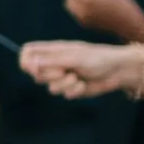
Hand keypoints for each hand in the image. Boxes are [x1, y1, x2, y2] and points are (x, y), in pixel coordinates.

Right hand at [19, 37, 140, 99]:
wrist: (118, 71)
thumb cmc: (97, 58)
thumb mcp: (73, 57)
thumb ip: (50, 61)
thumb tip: (28, 64)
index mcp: (53, 50)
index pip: (28, 53)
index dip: (26, 61)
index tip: (32, 68)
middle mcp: (55, 63)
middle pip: (35, 73)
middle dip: (47, 76)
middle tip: (62, 72)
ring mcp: (63, 76)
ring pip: (50, 87)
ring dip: (63, 84)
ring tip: (77, 78)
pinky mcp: (71, 88)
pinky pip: (63, 94)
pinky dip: (74, 91)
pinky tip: (84, 85)